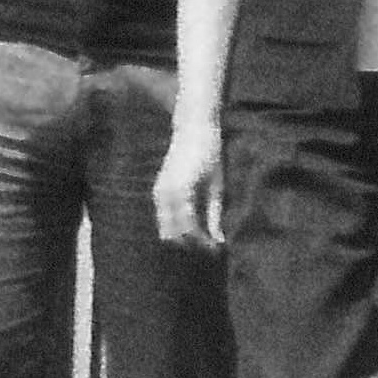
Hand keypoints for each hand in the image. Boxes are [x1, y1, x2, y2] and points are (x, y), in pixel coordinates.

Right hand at [153, 117, 226, 251]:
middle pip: (172, 233)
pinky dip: (176, 226)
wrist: (192, 128)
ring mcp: (158, 191)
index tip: (216, 249)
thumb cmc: (210, 154)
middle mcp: (165, 193)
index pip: (188, 228)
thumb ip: (214, 214)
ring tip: (203, 239)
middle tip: (209, 248)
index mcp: (182, 191)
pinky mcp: (158, 190)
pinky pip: (163, 217)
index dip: (202, 242)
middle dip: (190, 244)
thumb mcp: (217, 185)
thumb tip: (219, 240)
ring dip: (182, 237)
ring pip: (164, 228)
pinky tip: (193, 227)